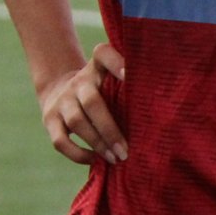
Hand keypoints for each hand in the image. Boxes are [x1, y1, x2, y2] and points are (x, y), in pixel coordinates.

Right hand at [37, 42, 126, 165]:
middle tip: (127, 151)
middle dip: (110, 129)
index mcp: (95, 68)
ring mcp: (61, 100)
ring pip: (76, 122)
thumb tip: (166, 110)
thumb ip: (130, 86)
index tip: (129, 75)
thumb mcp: (110, 79)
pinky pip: (60, 140)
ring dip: (98, 143)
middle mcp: (77, 82)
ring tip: (116, 159)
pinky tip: (94, 160)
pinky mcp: (49, 119)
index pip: (102, 54)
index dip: (115, 62)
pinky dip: (78, 154)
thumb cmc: (100, 91)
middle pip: (92, 102)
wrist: (58, 89)